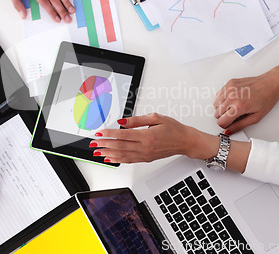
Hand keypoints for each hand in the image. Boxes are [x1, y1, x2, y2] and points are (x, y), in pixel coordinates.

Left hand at [90, 113, 215, 162]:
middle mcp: (145, 147)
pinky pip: (128, 160)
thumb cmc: (173, 128)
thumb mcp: (156, 117)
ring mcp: (145, 155)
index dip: (109, 134)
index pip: (123, 135)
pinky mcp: (146, 159)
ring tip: (97, 151)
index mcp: (147, 136)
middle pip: (120, 146)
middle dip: (104, 144)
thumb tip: (122, 121)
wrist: (185, 141)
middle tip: (93, 142)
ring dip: (108, 154)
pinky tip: (110, 158)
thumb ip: (137, 120)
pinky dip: (117, 160)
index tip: (99, 132)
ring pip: (122, 156)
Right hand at [214, 74, 278, 132]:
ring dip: (222, 108)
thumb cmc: (266, 99)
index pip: (221, 121)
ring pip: (215, 104)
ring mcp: (230, 89)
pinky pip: (218, 95)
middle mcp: (232, 97)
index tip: (229, 123)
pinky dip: (223, 99)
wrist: (270, 84)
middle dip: (223, 116)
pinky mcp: (229, 83)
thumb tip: (228, 131)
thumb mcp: (255, 117)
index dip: (225, 125)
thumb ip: (239, 126)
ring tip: (233, 107)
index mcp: (239, 107)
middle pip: (216, 113)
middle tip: (233, 115)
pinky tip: (232, 99)